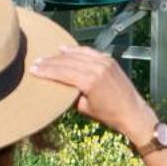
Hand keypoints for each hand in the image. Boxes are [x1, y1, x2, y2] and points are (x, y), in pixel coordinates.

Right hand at [29, 44, 154, 141]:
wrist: (133, 112)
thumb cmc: (109, 115)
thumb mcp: (85, 108)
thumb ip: (71, 95)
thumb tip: (60, 86)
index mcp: (89, 81)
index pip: (62, 73)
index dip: (46, 71)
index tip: (33, 69)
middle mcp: (97, 68)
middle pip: (67, 62)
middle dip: (50, 62)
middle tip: (36, 62)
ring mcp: (104, 62)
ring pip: (77, 55)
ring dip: (61, 55)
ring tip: (48, 56)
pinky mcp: (109, 60)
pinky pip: (89, 52)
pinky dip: (76, 51)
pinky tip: (66, 50)